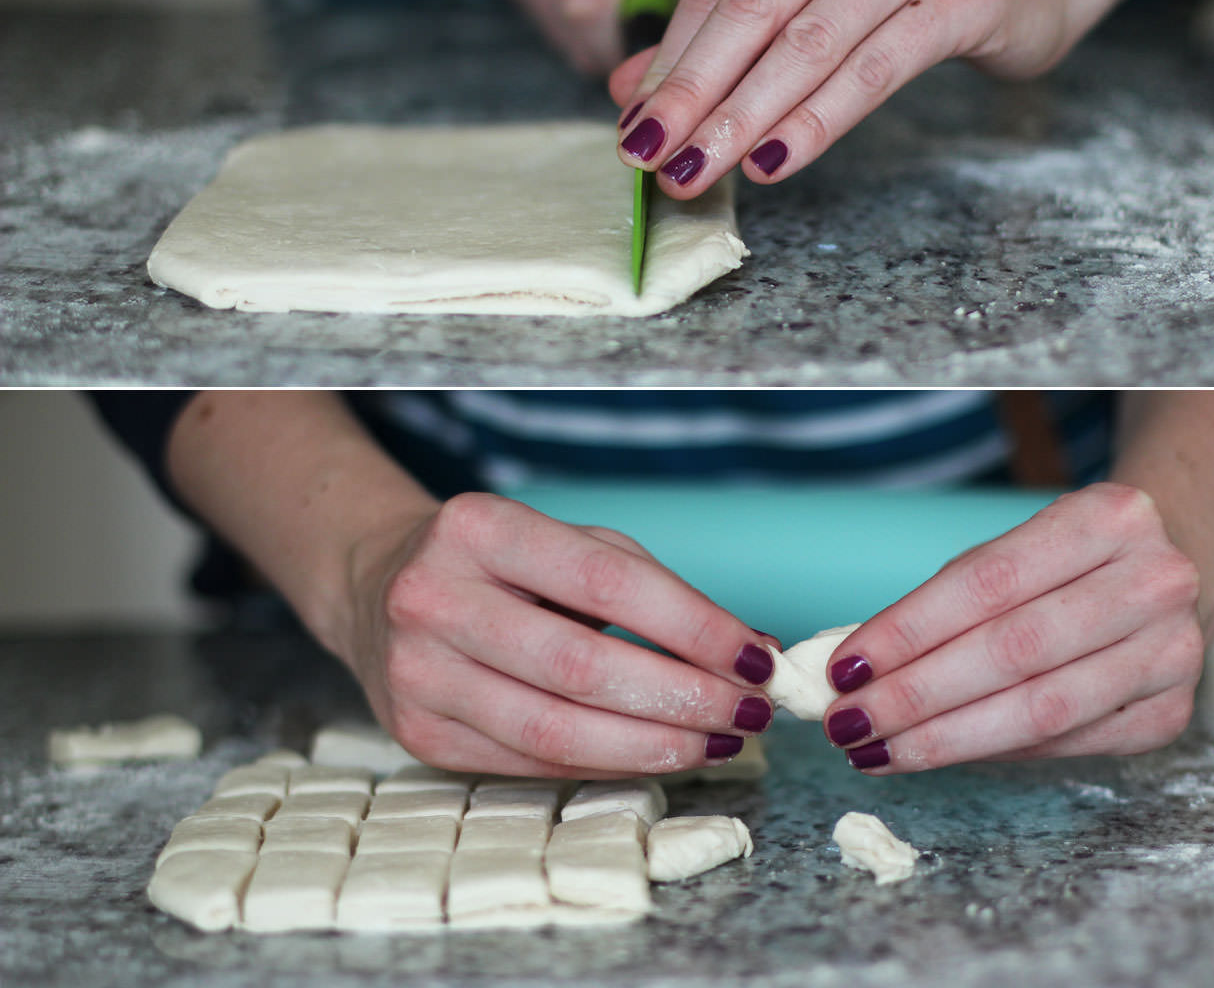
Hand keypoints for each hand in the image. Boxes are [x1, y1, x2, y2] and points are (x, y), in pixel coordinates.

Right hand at [341, 492, 775, 776]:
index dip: (691, 626)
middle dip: (682, 698)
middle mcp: (435, 598)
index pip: (606, 582)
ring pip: (556, 731)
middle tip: (748, 713)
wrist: (380, 586)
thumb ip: (651, 589)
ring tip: (716, 742)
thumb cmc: (500, 563)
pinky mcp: (418, 736)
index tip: (755, 657)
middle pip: (581, 668)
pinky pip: (532, 762)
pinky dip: (607, 764)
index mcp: (480, 529)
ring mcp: (417, 673)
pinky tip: (655, 754)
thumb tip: (749, 650)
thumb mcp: (567, 544)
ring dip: (653, 745)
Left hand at [609, 0, 1081, 194]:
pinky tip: (770, 164)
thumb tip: (634, 95)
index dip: (670, 61)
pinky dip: (814, 122)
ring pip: (806, 44)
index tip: (635, 127)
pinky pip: (871, 69)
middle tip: (650, 156)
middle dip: (692, 93)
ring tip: (696, 172)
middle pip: (752, 10)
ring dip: (742, 118)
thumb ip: (726, 35)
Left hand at [818, 483, 1204, 771]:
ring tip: (878, 750)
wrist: (1169, 569)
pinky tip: (940, 751)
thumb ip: (944, 603)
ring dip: (946, 738)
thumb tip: (858, 670)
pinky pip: (1068, 743)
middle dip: (917, 695)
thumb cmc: (1062, 562)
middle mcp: (1154, 582)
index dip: (909, 630)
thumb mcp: (1014, 551)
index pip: (988, 582)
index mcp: (1108, 518)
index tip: (845, 667)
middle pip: (1014, 652)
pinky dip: (995, 751)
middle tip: (848, 722)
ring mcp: (1174, 652)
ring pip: (1043, 710)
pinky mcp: (1172, 713)